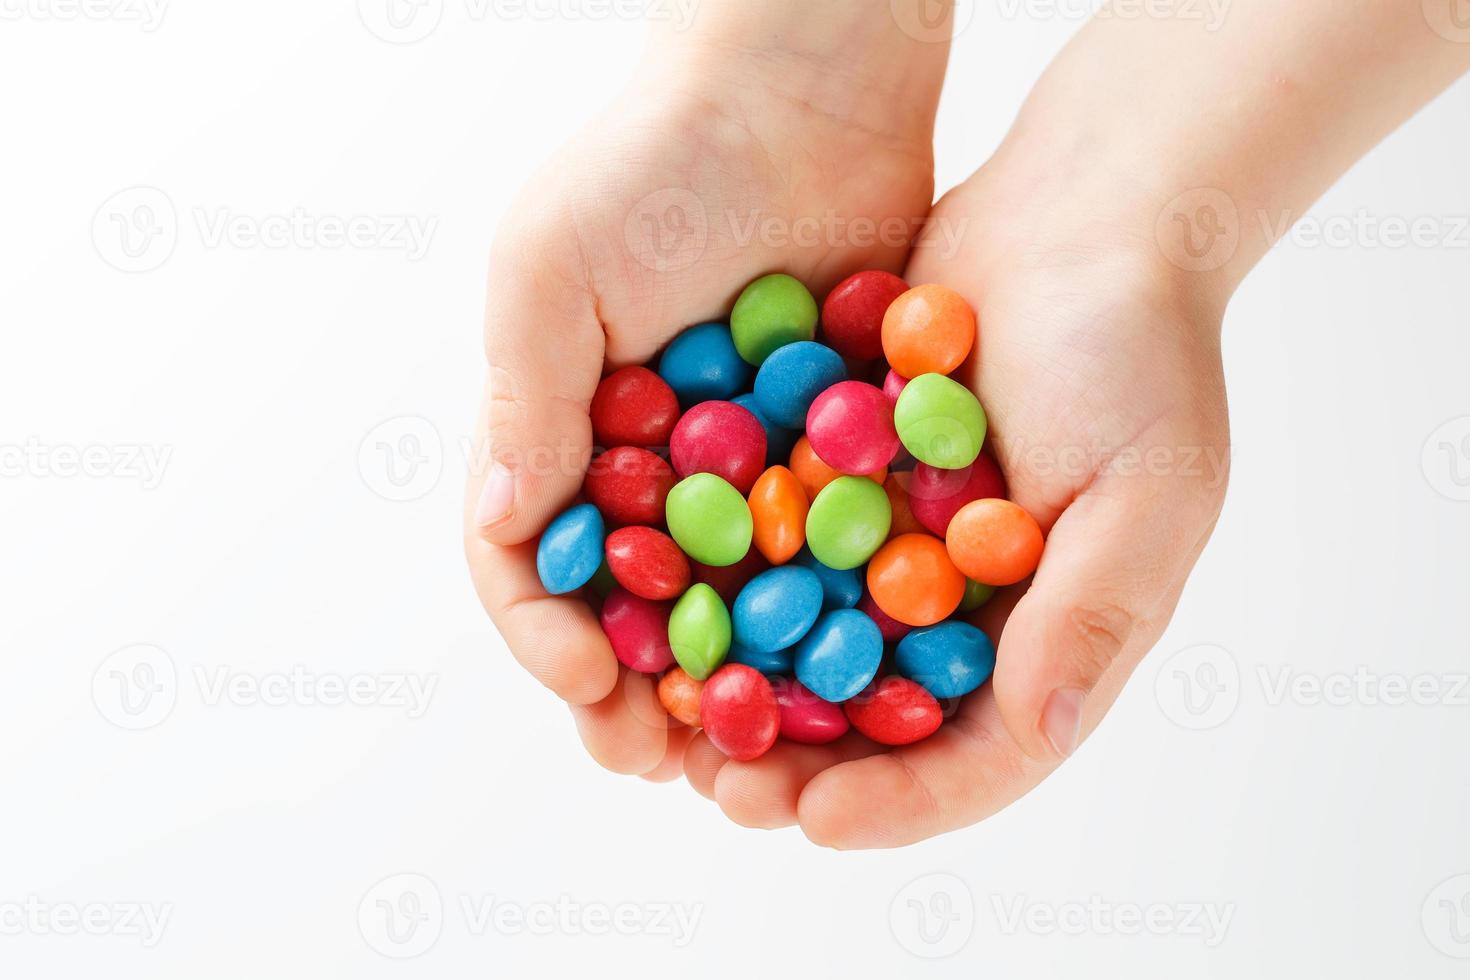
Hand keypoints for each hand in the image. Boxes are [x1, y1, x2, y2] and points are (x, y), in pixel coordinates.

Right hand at [463, 13, 947, 780]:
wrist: (805, 85)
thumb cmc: (657, 158)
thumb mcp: (553, 268)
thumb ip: (525, 398)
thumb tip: (507, 526)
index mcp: (560, 426)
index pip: (529, 559)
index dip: (546, 635)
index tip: (588, 684)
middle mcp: (642, 460)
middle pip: (627, 608)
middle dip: (635, 693)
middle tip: (660, 762)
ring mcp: (735, 465)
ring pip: (723, 605)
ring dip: (727, 686)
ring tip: (746, 754)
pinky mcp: (822, 453)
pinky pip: (815, 556)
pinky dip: (818, 619)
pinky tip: (839, 675)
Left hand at [687, 140, 1231, 845]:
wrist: (1077, 217)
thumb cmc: (1137, 350)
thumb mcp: (1148, 487)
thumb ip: (1093, 610)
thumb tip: (1042, 729)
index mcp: (1047, 635)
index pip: (981, 756)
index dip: (903, 799)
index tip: (818, 821)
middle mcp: (965, 610)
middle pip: (877, 724)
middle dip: (800, 767)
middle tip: (722, 794)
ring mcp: (895, 549)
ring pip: (810, 652)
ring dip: (744, 695)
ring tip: (669, 731)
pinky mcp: (838, 485)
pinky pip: (775, 555)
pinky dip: (724, 587)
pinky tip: (656, 608)